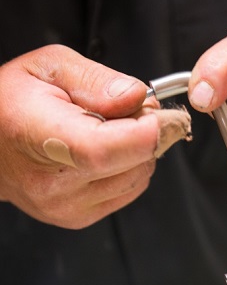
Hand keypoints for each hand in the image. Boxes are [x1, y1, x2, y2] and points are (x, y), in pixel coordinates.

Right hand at [0, 45, 190, 227]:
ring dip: (140, 150)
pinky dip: (131, 167)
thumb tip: (136, 97)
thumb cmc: (13, 102)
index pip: (100, 150)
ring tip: (111, 129)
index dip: (141, 133)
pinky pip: (131, 189)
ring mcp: (66, 207)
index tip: (155, 113)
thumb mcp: (49, 66)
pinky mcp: (78, 217)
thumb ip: (96, 79)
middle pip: (132, 164)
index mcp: (40, 137)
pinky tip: (108, 150)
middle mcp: (53, 183)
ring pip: (139, 177)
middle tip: (130, 110)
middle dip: (147, 131)